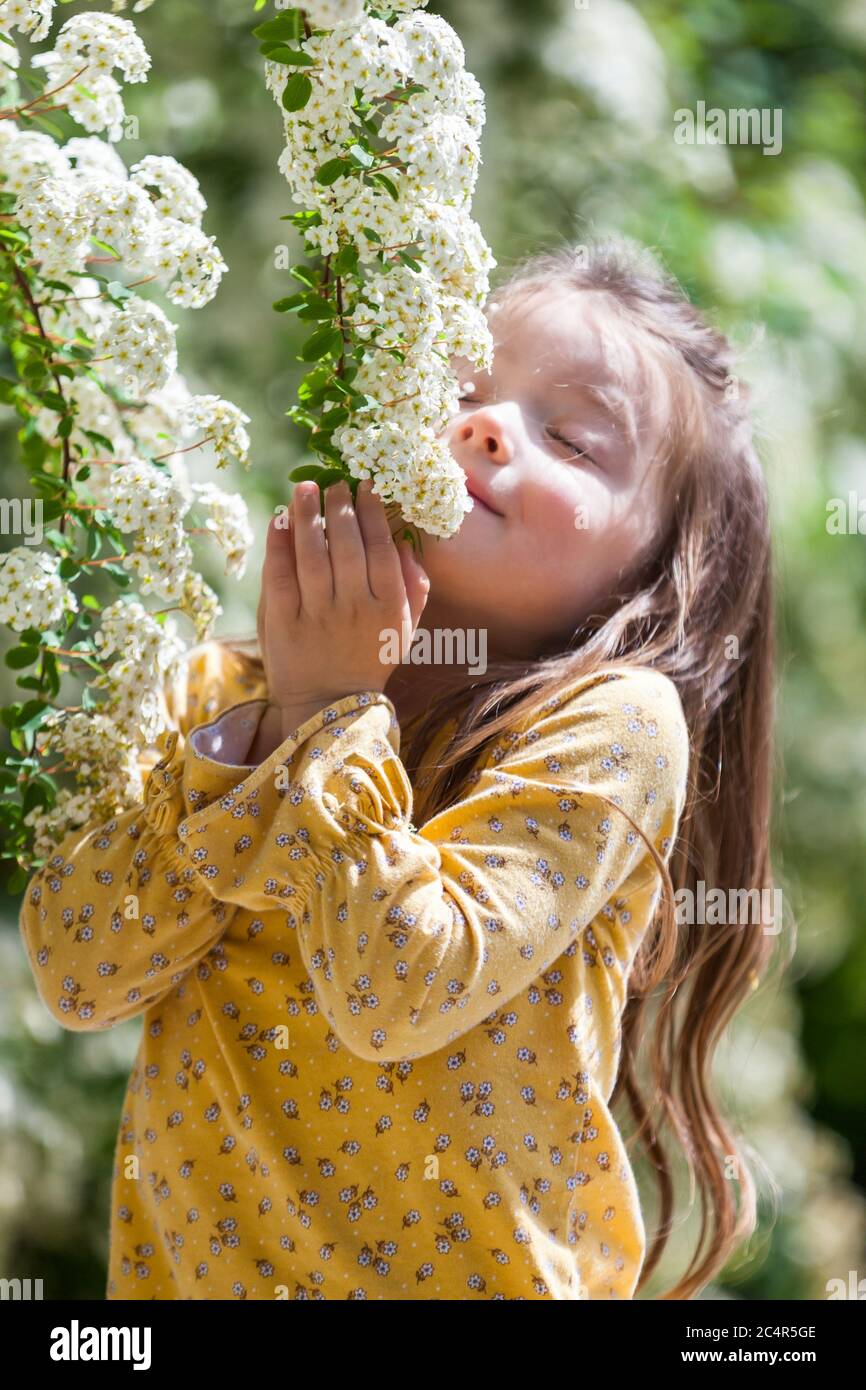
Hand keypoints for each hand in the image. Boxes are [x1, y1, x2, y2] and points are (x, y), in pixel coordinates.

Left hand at [255, 477, 429, 735]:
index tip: (366, 486)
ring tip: (305, 489)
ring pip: (313, 554)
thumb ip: (413, 588)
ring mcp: (317, 615)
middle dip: (341, 506)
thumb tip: (404, 543)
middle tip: (336, 482)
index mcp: (387, 607)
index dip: (373, 513)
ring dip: (308, 515)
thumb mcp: (403, 630)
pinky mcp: (283, 623)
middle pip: (347, 544)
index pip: (381, 548)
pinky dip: (279, 544)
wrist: (329, 706)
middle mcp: (354, 608)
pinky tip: (280, 520)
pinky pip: (281, 575)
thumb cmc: (369, 661)